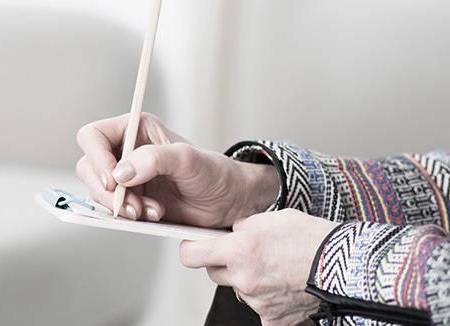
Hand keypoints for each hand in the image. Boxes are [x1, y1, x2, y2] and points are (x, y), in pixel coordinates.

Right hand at [75, 112, 279, 226]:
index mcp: (134, 129)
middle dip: (108, 191)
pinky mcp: (129, 199)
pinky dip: (128, 215)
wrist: (227, 202)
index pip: (93, 136)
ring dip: (120, 206)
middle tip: (132, 205)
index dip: (96, 157)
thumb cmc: (213, 172)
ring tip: (151, 211)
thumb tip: (121, 172)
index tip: (113, 179)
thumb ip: (154, 159)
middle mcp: (124, 151)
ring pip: (97, 191)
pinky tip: (152, 215)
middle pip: (88, 167)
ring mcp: (125, 176)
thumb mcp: (188, 160)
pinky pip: (111, 208)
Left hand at [179, 209, 338, 324]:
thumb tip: (230, 233)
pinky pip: (259, 308)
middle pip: (214, 273)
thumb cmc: (312, 238)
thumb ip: (242, 227)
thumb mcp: (270, 218)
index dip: (192, 248)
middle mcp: (243, 278)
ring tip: (273, 268)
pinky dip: (266, 299)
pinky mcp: (272, 317)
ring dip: (247, 280)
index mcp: (238, 250)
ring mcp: (257, 300)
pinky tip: (281, 286)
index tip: (197, 246)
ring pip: (237, 289)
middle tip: (247, 254)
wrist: (344, 264)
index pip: (191, 255)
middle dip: (225, 263)